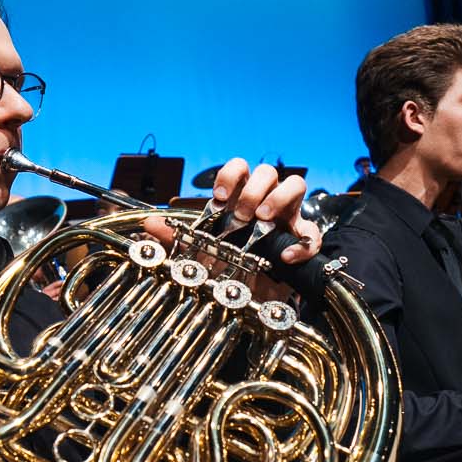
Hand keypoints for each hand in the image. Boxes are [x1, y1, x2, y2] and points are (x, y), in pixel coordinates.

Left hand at [144, 158, 322, 264]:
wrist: (253, 293)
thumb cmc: (229, 262)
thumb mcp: (202, 250)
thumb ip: (176, 237)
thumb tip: (149, 224)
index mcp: (241, 197)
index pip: (240, 168)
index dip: (231, 175)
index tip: (220, 197)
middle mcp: (266, 200)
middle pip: (268, 171)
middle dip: (254, 189)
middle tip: (242, 214)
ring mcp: (287, 217)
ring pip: (295, 184)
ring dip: (279, 198)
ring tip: (265, 220)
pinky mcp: (302, 240)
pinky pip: (312, 233)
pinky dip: (302, 244)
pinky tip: (285, 258)